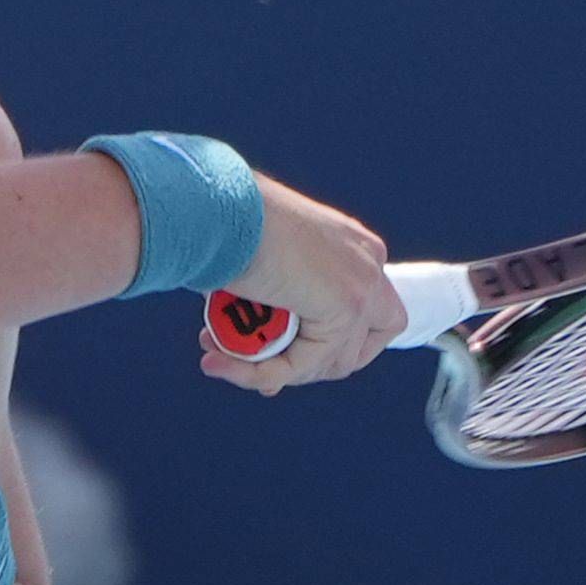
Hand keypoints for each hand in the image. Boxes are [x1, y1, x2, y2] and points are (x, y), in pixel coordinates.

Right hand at [194, 181, 410, 392]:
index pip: (364, 318)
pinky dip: (258, 372)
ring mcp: (364, 283)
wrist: (217, 206)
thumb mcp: (257, 275)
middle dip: (306, 367)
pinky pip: (304, 365)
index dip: (326, 348)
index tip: (283, 357)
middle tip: (253, 365)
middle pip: (360, 346)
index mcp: (351, 247)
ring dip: (273, 370)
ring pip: (331, 363)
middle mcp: (367, 261)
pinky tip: (218, 362)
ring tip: (221, 353)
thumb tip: (269, 378)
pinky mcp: (348, 306)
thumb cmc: (222, 225)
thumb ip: (273, 318)